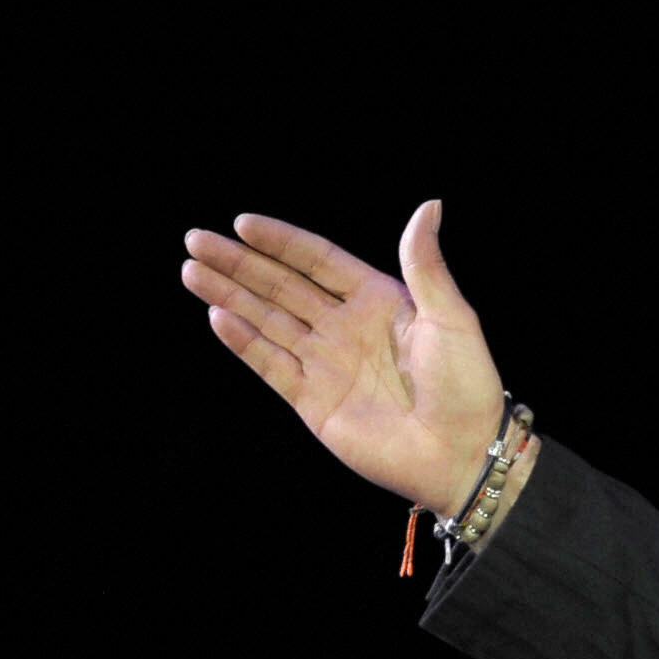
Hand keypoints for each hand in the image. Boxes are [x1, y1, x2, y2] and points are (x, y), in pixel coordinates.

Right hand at [181, 201, 509, 513]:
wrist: (461, 453)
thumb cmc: (466, 384)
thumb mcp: (451, 315)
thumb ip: (425, 264)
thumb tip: (429, 204)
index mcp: (376, 299)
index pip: (316, 260)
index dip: (279, 242)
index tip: (242, 223)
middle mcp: (344, 327)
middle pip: (280, 287)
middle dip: (238, 264)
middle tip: (196, 240)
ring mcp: (325, 365)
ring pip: (266, 322)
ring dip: (229, 296)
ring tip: (192, 272)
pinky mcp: (313, 402)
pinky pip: (272, 366)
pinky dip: (244, 343)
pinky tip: (218, 317)